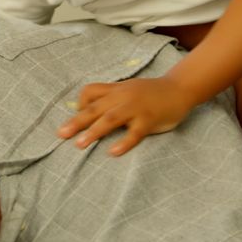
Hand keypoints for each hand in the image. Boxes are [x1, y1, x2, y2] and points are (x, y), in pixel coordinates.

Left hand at [57, 77, 196, 155]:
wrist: (180, 89)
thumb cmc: (151, 93)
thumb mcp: (129, 90)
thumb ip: (113, 99)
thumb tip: (92, 114)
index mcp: (116, 89)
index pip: (90, 91)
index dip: (80, 104)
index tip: (76, 117)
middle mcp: (123, 97)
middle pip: (95, 108)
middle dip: (76, 121)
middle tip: (61, 134)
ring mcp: (136, 108)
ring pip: (110, 118)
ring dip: (93, 131)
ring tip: (80, 144)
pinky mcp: (149, 119)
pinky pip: (134, 132)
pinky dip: (123, 142)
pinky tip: (113, 152)